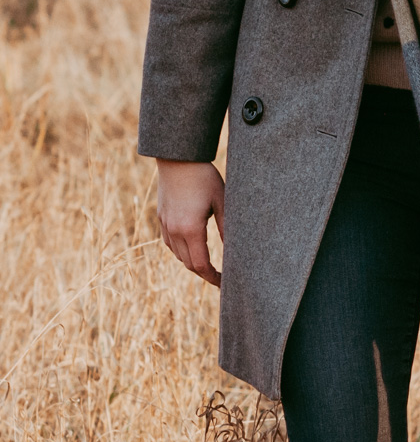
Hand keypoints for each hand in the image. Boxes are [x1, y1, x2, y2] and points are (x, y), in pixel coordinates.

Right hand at [156, 159, 224, 286]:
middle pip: (188, 264)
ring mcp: (165, 225)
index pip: (201, 265)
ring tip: (209, 264)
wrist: (177, 158)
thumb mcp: (222, 201)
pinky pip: (170, 243)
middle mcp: (174, 231)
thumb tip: (236, 251)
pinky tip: (193, 247)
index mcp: (191, 229)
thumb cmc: (204, 177)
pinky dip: (182, 251)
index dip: (213, 277)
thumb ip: (227, 228)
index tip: (225, 283)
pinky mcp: (161, 218)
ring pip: (178, 255)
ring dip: (193, 263)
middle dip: (205, 274)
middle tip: (221, 277)